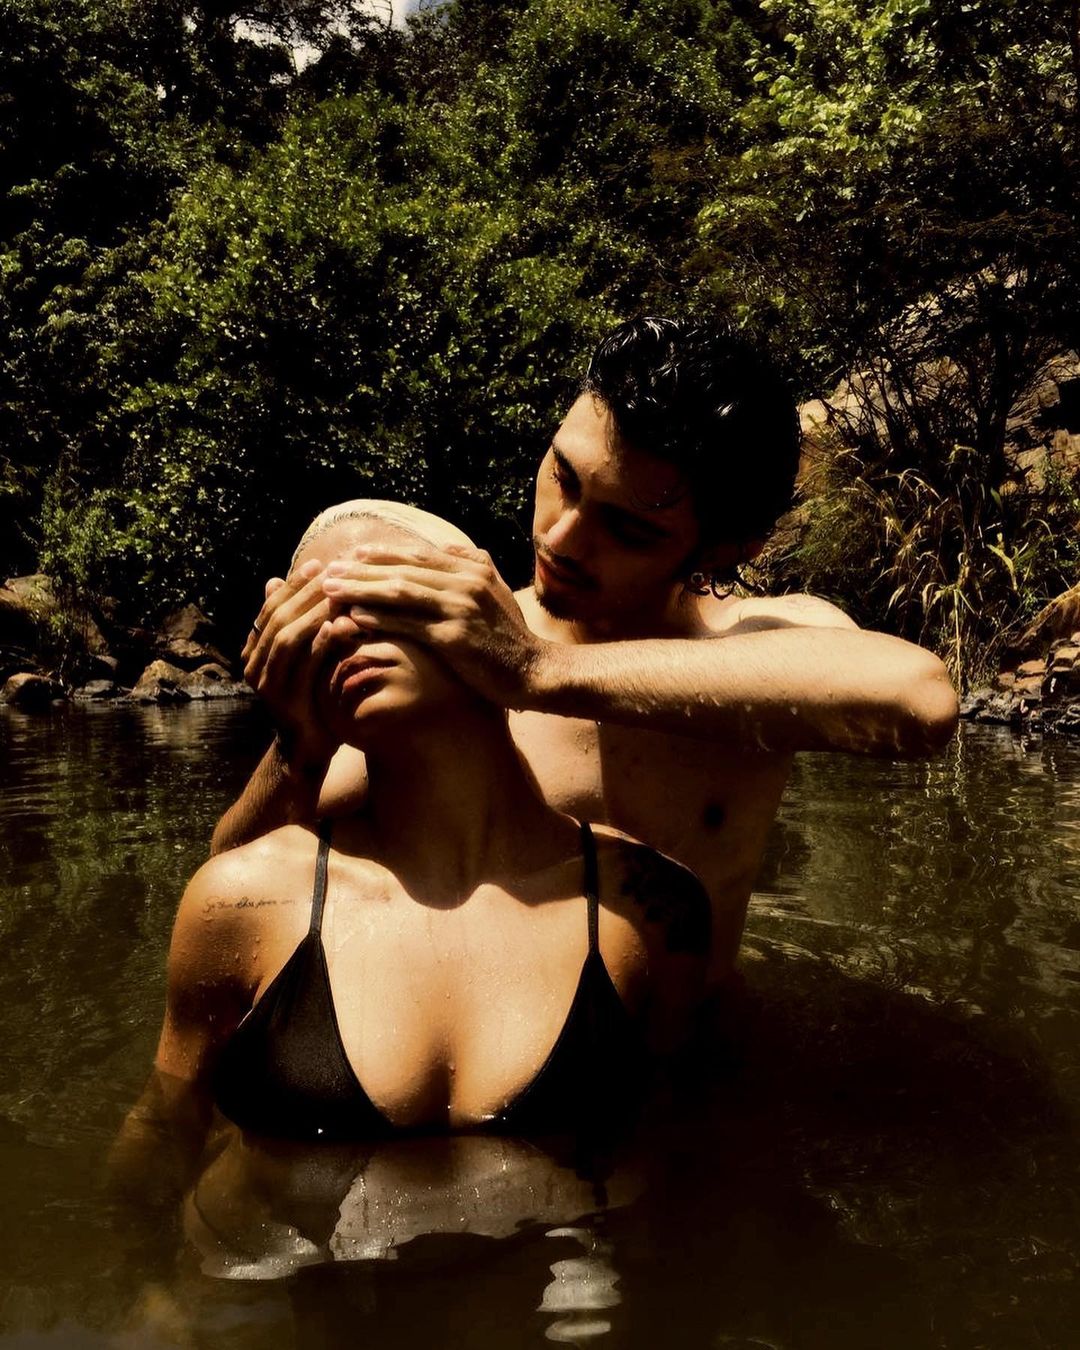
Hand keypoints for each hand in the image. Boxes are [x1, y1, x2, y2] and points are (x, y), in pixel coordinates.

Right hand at [242, 561, 361, 771]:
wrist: (311, 747)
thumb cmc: (314, 695)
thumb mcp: (307, 655)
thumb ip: (298, 623)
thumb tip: (274, 580)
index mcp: (255, 650)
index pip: (271, 608)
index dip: (294, 585)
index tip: (320, 564)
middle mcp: (254, 665)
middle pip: (278, 618)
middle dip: (305, 593)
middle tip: (332, 573)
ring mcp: (266, 684)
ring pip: (286, 638)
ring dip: (313, 613)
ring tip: (337, 594)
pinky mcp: (284, 701)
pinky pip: (301, 666)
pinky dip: (319, 643)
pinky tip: (338, 626)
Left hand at [320, 543, 552, 708]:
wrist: (535, 672)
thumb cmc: (511, 638)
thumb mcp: (497, 592)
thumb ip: (473, 565)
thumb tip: (445, 547)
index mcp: (474, 569)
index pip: (419, 556)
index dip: (384, 554)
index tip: (354, 555)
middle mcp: (466, 582)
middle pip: (403, 570)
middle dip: (362, 569)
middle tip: (329, 570)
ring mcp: (460, 609)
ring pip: (400, 593)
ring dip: (361, 590)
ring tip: (331, 590)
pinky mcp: (454, 638)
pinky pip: (407, 624)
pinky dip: (379, 619)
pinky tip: (354, 617)